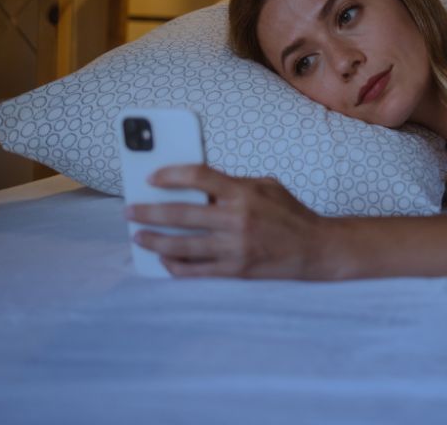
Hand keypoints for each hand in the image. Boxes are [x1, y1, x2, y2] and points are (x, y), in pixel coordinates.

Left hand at [123, 165, 321, 278]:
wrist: (316, 249)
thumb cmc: (290, 214)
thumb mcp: (267, 187)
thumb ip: (234, 185)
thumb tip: (196, 186)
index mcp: (244, 193)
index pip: (199, 176)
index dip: (170, 175)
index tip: (152, 178)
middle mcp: (237, 219)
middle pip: (181, 213)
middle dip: (149, 211)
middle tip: (129, 210)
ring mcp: (235, 247)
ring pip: (182, 245)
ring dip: (154, 240)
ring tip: (138, 236)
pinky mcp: (236, 271)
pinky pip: (196, 271)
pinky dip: (175, 266)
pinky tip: (163, 261)